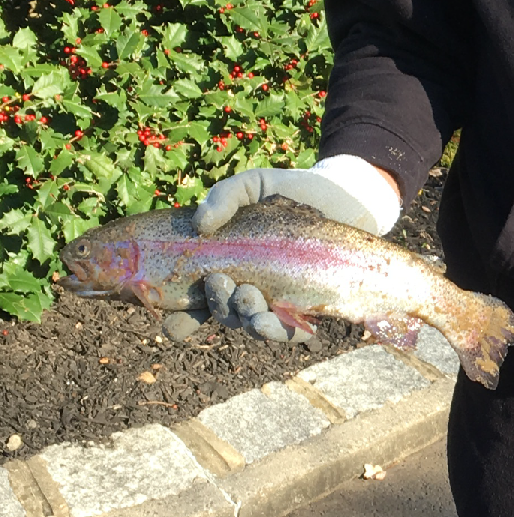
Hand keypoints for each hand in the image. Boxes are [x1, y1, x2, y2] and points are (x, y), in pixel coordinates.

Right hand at [179, 154, 400, 343]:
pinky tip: (269, 320)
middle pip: (221, 314)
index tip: (169, 317)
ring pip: (251, 325)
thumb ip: (224, 197)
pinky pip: (288, 331)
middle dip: (217, 306)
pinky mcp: (306, 307)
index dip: (178, 315)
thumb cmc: (290, 190)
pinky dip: (276, 330)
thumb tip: (200, 223)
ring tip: (249, 298)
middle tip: (220, 282)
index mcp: (224, 266)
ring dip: (244, 318)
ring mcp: (275, 300)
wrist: (341, 195)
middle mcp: (246, 288)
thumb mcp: (251, 186)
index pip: (193, 300)